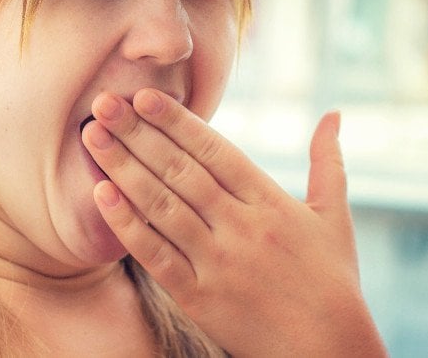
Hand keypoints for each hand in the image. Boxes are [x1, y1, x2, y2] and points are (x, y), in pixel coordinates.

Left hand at [82, 89, 387, 356]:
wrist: (328, 349)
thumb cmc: (333, 279)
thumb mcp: (334, 215)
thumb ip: (327, 160)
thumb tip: (334, 113)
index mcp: (270, 201)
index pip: (214, 149)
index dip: (177, 120)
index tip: (144, 95)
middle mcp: (241, 226)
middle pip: (180, 170)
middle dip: (138, 132)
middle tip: (104, 102)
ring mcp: (218, 262)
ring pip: (162, 205)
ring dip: (123, 167)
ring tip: (93, 136)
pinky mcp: (199, 297)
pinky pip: (156, 254)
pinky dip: (127, 224)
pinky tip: (102, 194)